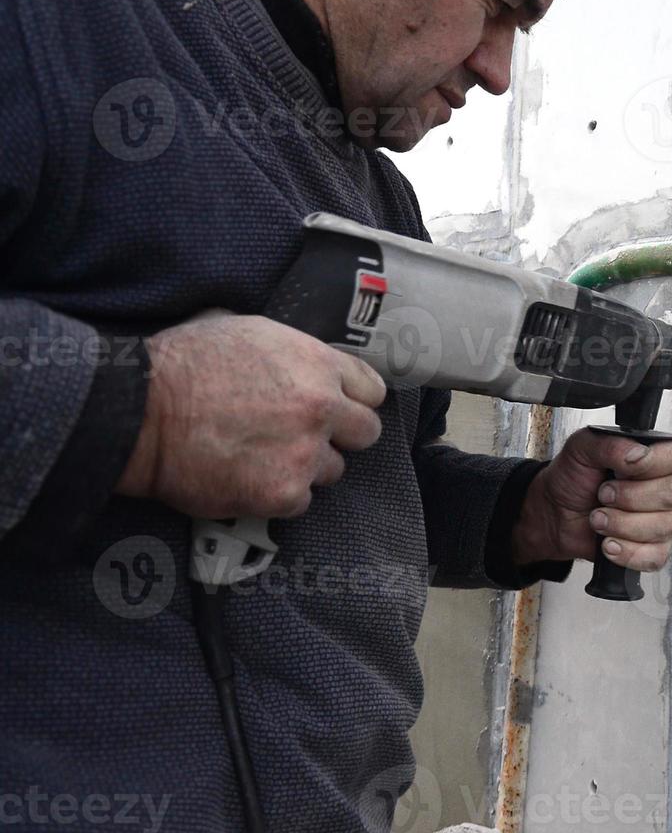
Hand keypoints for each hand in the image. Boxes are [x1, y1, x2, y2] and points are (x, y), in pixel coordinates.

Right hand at [116, 313, 386, 518]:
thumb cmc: (184, 365)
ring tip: (262, 455)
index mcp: (318, 364)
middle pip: (366, 433)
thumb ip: (296, 353)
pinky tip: (247, 477)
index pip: (372, 391)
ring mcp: (305, 453)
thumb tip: (314, 365)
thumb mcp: (249, 331)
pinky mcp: (283, 493)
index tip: (334, 407)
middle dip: (340, 436)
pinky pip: (301, 501)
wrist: (139, 413)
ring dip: (306, 466)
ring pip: (332, 470)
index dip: (351, 400)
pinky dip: (278, 494)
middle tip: (303, 436)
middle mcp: (322, 408)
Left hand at [511, 428, 671, 572]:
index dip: (653, 464)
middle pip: (670, 495)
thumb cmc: (573, 477)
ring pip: (662, 527)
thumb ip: (612, 444)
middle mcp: (664, 489)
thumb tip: (638, 454)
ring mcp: (662, 521)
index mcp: (654, 459)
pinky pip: (655, 556)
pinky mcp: (653, 549)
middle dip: (629, 498)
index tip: (623, 469)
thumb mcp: (583, 447)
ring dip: (621, 525)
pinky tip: (608, 544)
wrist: (555, 512)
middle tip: (602, 494)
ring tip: (598, 518)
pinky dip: (627, 552)